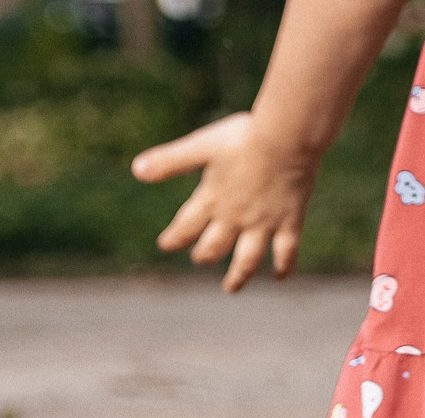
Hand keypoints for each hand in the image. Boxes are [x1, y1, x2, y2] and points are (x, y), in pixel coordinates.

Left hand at [132, 112, 317, 291]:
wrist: (287, 137)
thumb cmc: (244, 137)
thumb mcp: (203, 145)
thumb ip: (170, 161)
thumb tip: (135, 169)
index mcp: (211, 200)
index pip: (184, 229)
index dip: (173, 238)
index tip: (166, 244)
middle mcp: (234, 219)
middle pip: (213, 248)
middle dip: (204, 255)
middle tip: (201, 258)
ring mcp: (262, 223)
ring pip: (246, 260)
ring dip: (237, 276)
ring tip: (231, 288)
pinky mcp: (289, 220)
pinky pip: (286, 251)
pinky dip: (283, 266)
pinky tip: (280, 276)